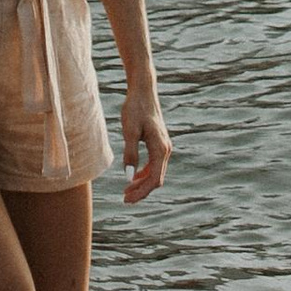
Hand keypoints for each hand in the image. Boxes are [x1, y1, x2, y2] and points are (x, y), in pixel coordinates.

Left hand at [122, 85, 172, 203]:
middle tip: (125, 199)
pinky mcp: (159, 143)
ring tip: (127, 191)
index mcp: (160, 149)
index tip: (127, 199)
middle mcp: (166, 150)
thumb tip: (129, 177)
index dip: (141, 192)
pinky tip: (133, 176)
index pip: (154, 179)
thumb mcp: (129, 131)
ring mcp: (164, 146)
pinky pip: (154, 164)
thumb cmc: (134, 109)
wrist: (142, 91)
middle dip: (142, 191)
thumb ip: (130, 154)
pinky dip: (144, 173)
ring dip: (142, 183)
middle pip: (156, 179)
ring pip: (156, 173)